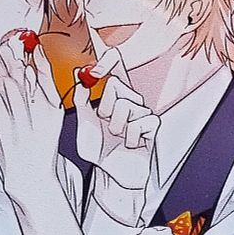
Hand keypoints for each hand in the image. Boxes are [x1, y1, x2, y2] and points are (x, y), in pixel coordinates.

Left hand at [0, 35, 64, 195]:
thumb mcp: (54, 108)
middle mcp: (16, 119)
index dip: (15, 57)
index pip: (21, 76)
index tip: (14, 44)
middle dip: (1, 61)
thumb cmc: (44, 140)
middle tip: (2, 48)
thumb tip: (37, 53)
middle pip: (3, 81)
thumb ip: (46, 78)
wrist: (29, 172)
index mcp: (37, 112)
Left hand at [74, 48, 158, 189]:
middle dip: (104, 105)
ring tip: (118, 137)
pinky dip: (130, 137)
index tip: (97, 68)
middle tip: (105, 122)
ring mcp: (142, 112)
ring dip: (115, 126)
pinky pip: (140, 122)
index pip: (115, 68)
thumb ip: (82, 101)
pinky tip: (131, 144)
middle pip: (115, 83)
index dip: (108, 60)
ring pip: (125, 105)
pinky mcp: (154, 126)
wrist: (112, 174)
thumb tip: (80, 78)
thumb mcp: (85, 124)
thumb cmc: (101, 150)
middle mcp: (129, 100)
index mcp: (113, 97)